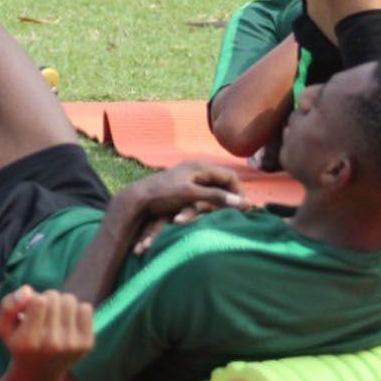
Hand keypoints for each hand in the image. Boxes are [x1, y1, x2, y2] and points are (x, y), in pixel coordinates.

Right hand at [0, 287, 92, 380]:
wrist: (39, 371)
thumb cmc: (19, 343)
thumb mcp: (3, 326)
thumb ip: (8, 305)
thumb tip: (28, 290)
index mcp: (28, 341)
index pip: (39, 301)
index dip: (33, 298)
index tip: (29, 309)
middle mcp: (51, 345)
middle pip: (54, 298)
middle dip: (47, 299)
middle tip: (41, 313)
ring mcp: (71, 345)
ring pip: (70, 300)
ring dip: (61, 303)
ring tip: (54, 315)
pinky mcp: (87, 344)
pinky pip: (86, 308)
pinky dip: (76, 310)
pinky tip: (67, 322)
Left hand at [125, 161, 249, 222]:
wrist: (135, 198)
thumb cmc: (162, 194)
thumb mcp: (190, 195)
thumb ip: (216, 197)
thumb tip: (246, 203)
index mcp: (199, 168)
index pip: (230, 177)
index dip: (239, 192)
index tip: (245, 208)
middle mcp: (195, 170)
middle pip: (222, 182)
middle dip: (231, 197)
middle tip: (240, 212)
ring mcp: (187, 178)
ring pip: (212, 189)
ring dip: (219, 201)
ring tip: (228, 213)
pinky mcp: (180, 187)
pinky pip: (201, 193)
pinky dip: (207, 202)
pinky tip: (209, 210)